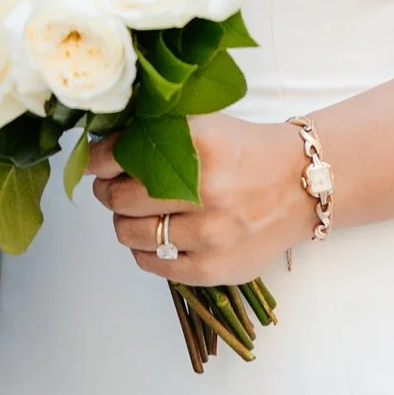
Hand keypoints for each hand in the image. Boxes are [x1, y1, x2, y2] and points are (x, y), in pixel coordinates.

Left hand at [89, 117, 312, 287]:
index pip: (119, 155)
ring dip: (122, 222)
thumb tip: (100, 146)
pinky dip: (142, 250)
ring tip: (133, 213)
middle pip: (119, 197)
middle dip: (107, 192)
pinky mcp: (213, 268)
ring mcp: (210, 233)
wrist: (299, 186)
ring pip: (130, 233)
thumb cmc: (243, 153)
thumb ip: (156, 132)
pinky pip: (152, 264)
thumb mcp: (203, 125)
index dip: (97, 160)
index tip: (94, 162)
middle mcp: (204, 189)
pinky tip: (154, 237)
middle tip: (112, 187)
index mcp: (197, 144)